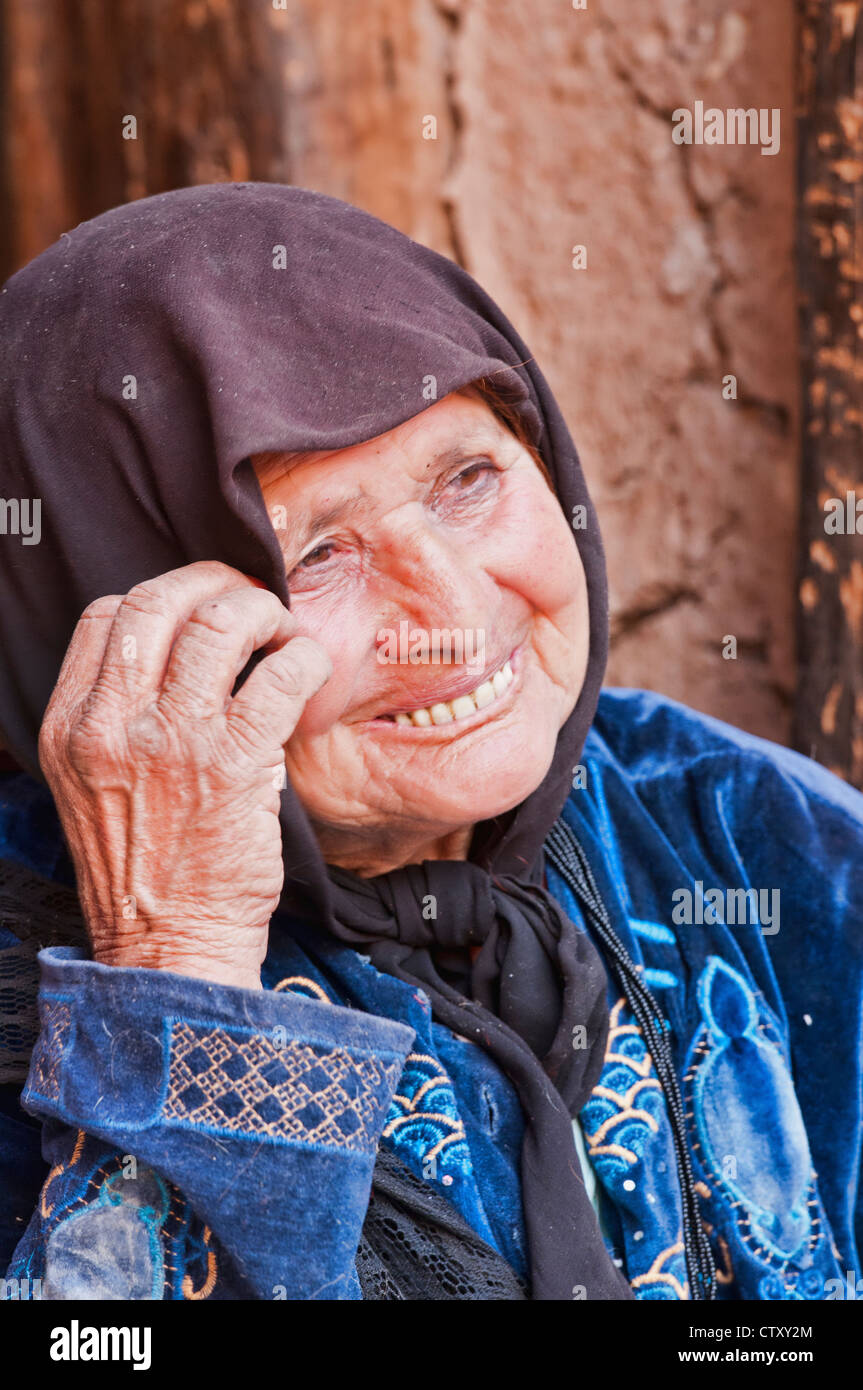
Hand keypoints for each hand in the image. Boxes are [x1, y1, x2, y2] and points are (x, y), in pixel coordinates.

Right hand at [38, 561, 331, 989]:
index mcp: (69, 727)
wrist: (170, 950)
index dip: (162, 598)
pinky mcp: (236, 763)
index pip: (107, 618)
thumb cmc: (145, 870)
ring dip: (261, 612)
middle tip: (249, 598)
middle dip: (212, 582)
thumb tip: (181, 653)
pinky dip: (303, 656)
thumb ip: (118, 719)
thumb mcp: (93, 787)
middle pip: (157, 601)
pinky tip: (308, 668)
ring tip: (282, 631)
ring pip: (219, 623)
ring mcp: (173, 740)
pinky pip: (279, 675)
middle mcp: (112, 724)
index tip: (199, 607)